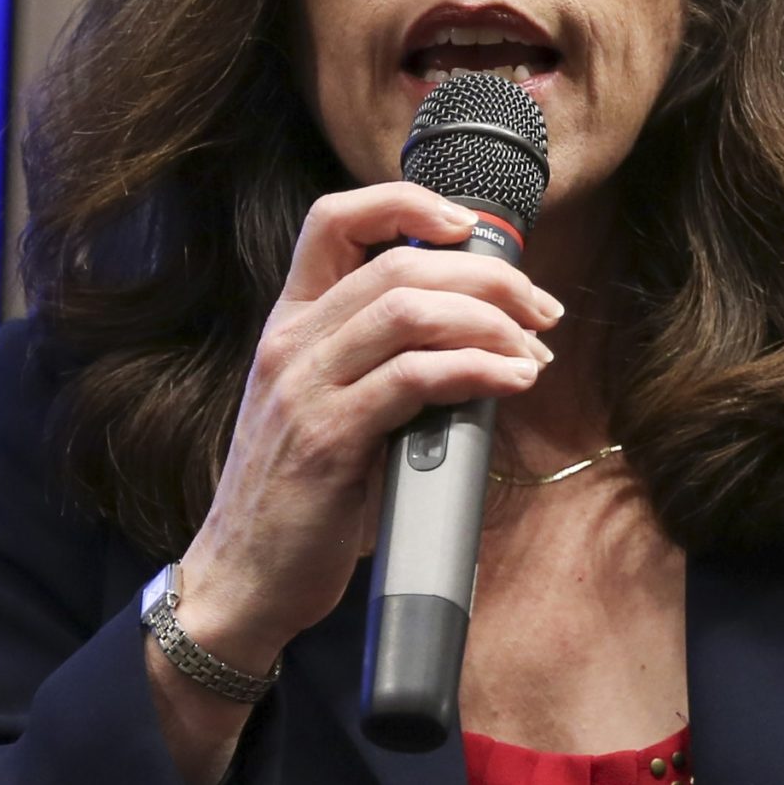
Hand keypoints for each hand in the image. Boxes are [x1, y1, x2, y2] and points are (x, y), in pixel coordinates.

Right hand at [169, 181, 560, 667]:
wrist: (243, 580)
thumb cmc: (299, 496)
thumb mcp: (327, 406)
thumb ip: (379, 362)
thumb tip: (479, 337)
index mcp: (290, 323)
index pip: (334, 220)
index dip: (406, 204)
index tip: (469, 226)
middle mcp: (293, 342)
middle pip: (400, 263)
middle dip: (488, 277)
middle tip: (540, 309)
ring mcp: (306, 388)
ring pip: (411, 309)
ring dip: (491, 321)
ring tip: (532, 350)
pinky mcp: (329, 439)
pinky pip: (414, 378)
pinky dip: (477, 369)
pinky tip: (511, 380)